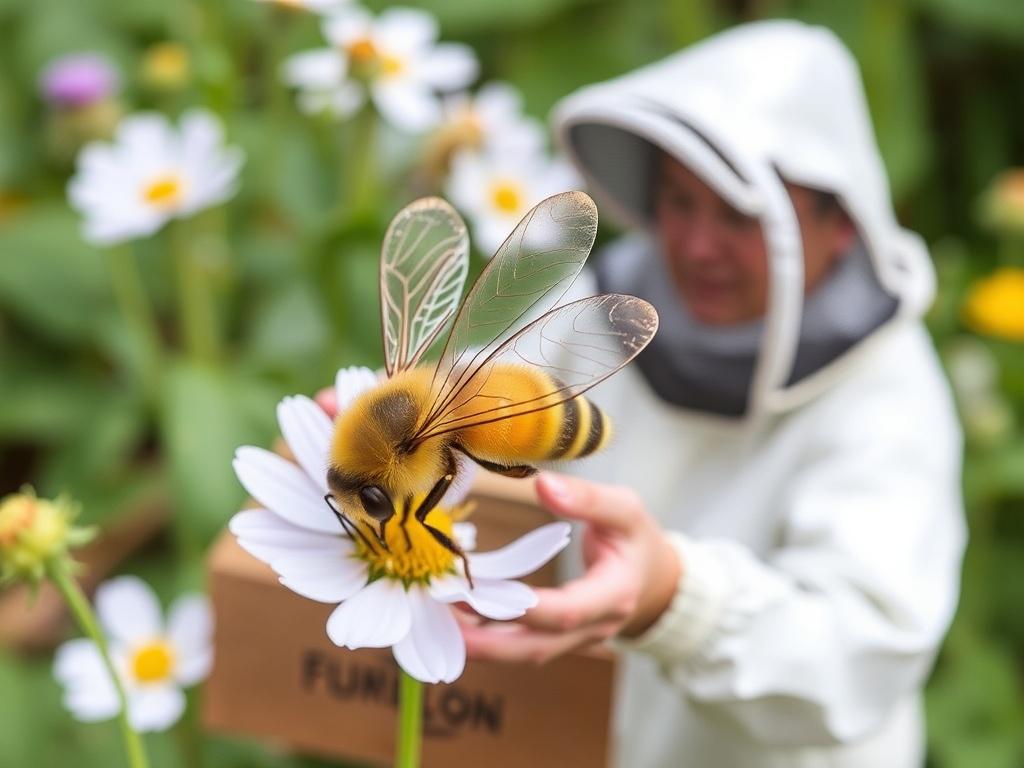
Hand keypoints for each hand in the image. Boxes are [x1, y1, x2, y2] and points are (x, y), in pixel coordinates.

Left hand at [460, 472, 681, 664]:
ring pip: (524, 652)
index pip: (567, 610)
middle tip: (444, 619)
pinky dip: (488, 636)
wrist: (656, 581)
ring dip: (480, 642)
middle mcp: (593, 627)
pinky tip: (455, 618)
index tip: (482, 590)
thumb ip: (587, 498)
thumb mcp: (625, 509)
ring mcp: (575, 640)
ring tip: (438, 617)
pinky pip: (521, 645)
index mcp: (613, 595)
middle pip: (537, 647)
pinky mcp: (558, 640)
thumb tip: (543, 484)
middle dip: (488, 640)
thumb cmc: (637, 539)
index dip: (525, 606)